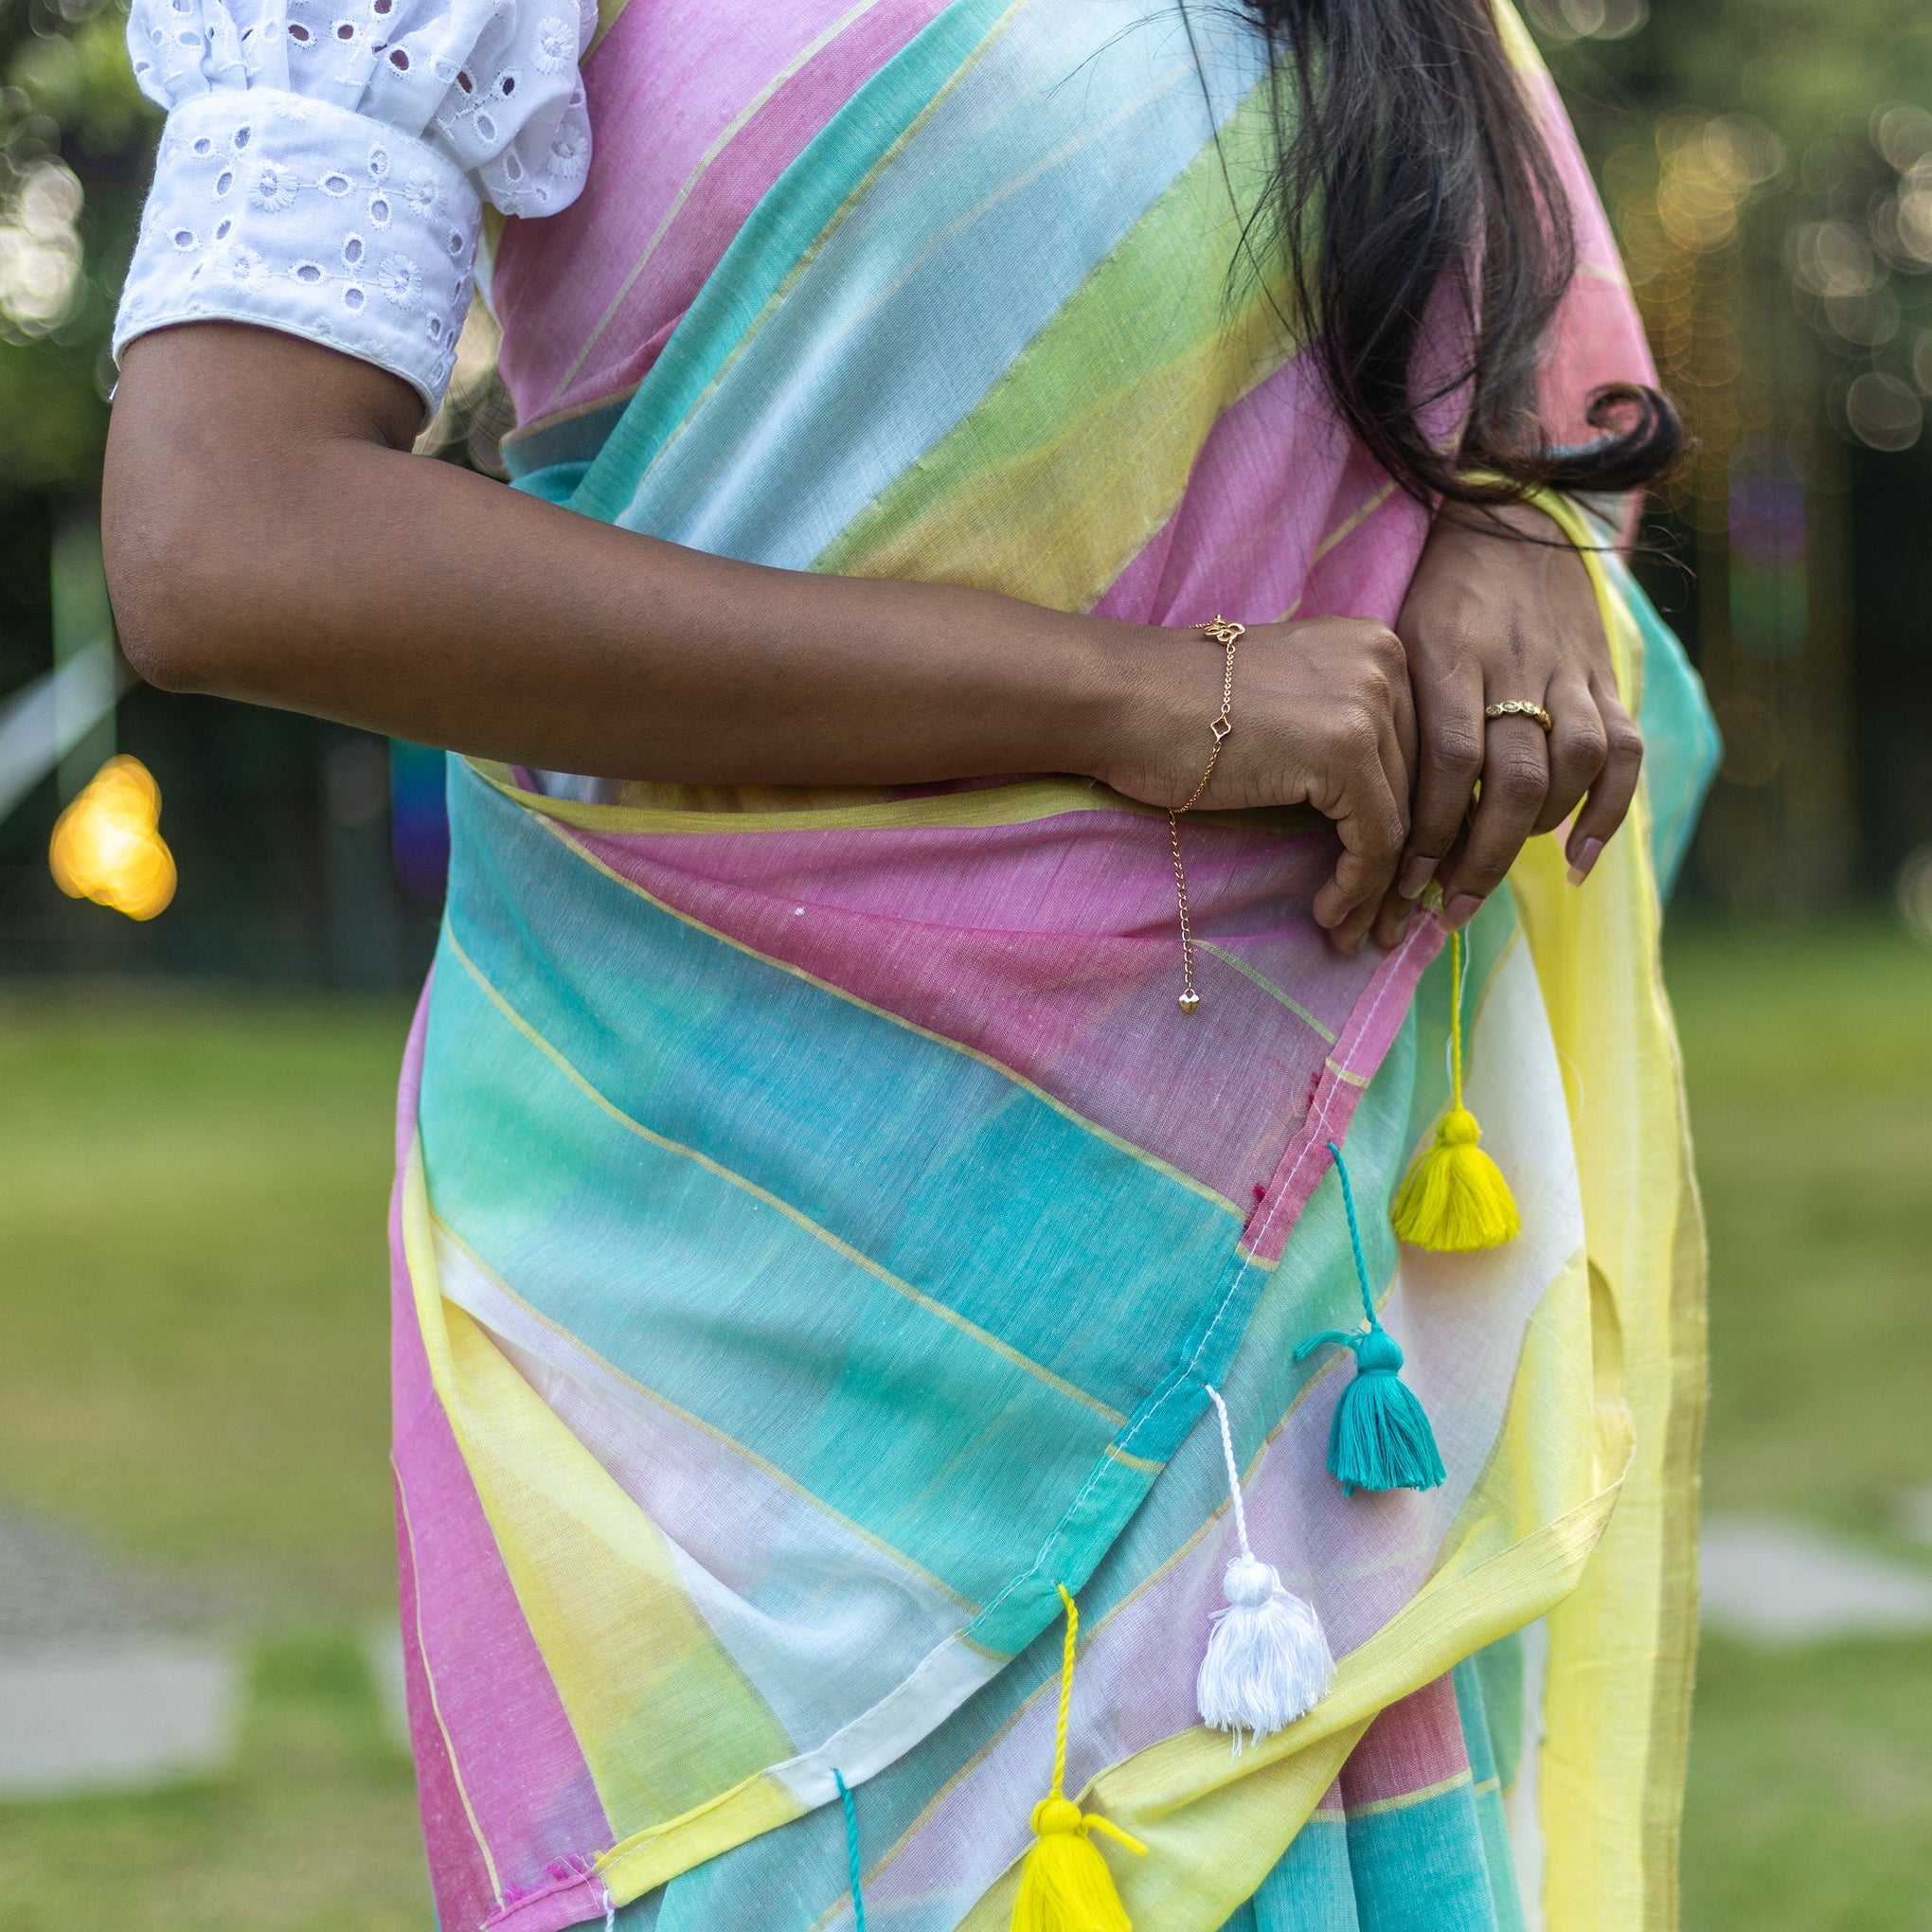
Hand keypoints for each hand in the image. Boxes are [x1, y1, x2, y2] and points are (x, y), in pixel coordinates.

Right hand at [1101, 616, 1415, 954]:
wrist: (1122, 698)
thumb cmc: (1179, 709)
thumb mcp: (1287, 701)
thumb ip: (1340, 728)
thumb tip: (1382, 812)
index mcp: (1374, 645)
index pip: (1419, 748)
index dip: (1415, 822)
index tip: (1398, 878)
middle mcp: (1384, 662)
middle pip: (1418, 786)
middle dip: (1405, 865)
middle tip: (1384, 921)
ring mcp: (1367, 704)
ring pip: (1401, 821)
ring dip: (1378, 890)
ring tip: (1352, 933)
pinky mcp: (1344, 751)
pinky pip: (1373, 841)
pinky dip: (1355, 888)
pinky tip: (1327, 914)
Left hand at [1371, 499, 1641, 947]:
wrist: (1508, 519)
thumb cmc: (1428, 598)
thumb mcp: (1392, 642)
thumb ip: (1390, 714)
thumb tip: (1361, 812)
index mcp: (1449, 654)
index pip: (1446, 758)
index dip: (1428, 829)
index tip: (1400, 883)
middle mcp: (1514, 663)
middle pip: (1512, 777)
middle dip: (1478, 856)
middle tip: (1442, 910)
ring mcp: (1567, 669)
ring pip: (1569, 767)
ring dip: (1530, 835)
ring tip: (1485, 875)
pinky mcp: (1603, 676)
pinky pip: (1622, 751)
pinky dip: (1604, 811)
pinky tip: (1575, 860)